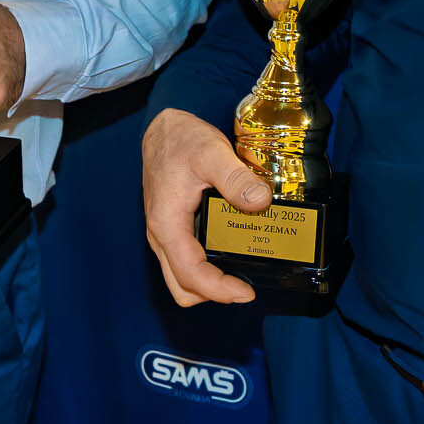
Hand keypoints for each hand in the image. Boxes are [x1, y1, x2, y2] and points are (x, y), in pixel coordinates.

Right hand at [141, 107, 271, 306]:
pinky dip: (206, 267)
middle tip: (246, 286)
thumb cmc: (181, 140)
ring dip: (210, 283)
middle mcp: (161, 236)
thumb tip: (261, 201)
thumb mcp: (212, 153)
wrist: (163, 130)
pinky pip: (186, 262)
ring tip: (242, 272)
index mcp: (167, 224)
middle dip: (214, 293)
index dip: (219, 290)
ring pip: (183, 278)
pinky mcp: (174, 229)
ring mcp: (166, 235)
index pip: (190, 274)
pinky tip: (231, 252)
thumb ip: (236, 178)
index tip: (246, 292)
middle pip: (183, 288)